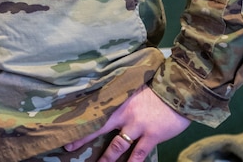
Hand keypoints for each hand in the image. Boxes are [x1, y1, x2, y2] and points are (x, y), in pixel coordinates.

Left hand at [64, 86, 189, 161]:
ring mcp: (137, 127)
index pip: (94, 110)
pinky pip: (138, 154)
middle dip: (83, 138)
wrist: (178, 91)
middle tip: (68, 146)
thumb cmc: (156, 88)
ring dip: (106, 157)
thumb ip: (120, 96)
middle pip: (98, 128)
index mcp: (118, 100)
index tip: (64, 124)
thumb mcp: (133, 88)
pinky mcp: (151, 136)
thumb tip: (106, 100)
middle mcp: (123, 114)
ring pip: (117, 145)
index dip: (80, 118)